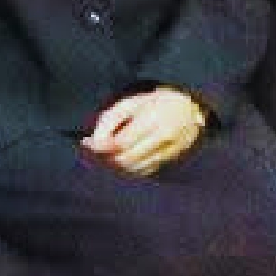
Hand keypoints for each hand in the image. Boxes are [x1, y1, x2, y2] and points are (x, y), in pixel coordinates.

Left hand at [84, 85, 205, 176]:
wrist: (189, 109)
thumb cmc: (153, 103)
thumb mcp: (129, 104)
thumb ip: (109, 121)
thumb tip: (91, 143)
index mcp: (152, 120)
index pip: (120, 143)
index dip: (99, 147)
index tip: (86, 144)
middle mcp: (163, 138)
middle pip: (125, 159)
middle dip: (103, 158)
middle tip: (91, 152)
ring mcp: (169, 152)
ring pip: (133, 169)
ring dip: (113, 166)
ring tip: (103, 155)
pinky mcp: (169, 161)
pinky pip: (143, 172)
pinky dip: (127, 170)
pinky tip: (119, 159)